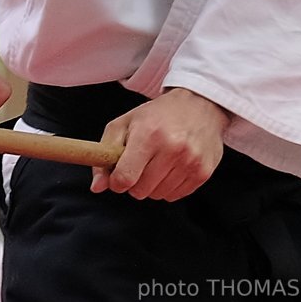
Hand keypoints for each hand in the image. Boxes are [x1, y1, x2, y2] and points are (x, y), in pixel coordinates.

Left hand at [90, 87, 228, 200]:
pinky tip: (170, 167)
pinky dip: (168, 187)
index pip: (125, 177)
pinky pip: (175, 196)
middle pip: (140, 190)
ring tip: (156, 163)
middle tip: (139, 164)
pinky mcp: (203, 172)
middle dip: (134, 182)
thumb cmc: (157, 115)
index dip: (116, 182)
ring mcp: (190, 161)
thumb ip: (104, 156)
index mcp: (148, 135)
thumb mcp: (123, 125)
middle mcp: (172, 148)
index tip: (118, 176)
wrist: (198, 105)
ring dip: (152, 185)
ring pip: (157, 195)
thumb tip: (97, 187)